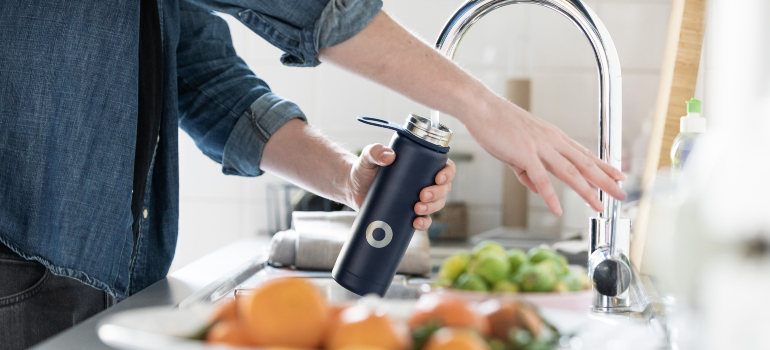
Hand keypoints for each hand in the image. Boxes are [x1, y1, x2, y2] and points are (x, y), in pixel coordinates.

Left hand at [345, 143, 455, 230]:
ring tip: (417, 209)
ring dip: (432, 208)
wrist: (353, 188)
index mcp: (422, 165)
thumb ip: (375, 152)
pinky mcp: (409, 213)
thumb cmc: (364, 168)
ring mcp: (418, 199)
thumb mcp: (368, 157)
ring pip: (437, 205)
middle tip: (422, 195)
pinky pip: (424, 220)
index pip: (445, 167)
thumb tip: (389, 156)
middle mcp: (424, 181)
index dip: (448, 173)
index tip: (438, 178)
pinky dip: (424, 223)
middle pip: (444, 189)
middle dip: (438, 193)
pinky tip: (416, 223)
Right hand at [465, 97, 626, 214]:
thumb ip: (528, 171)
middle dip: (606, 181)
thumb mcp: (517, 150)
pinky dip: (550, 196)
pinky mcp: (525, 154)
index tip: (619, 175)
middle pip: (585, 164)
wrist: (482, 107)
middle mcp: (553, 141)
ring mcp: (540, 147)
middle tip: (622, 194)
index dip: (604, 166)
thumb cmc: (497, 125)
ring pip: (570, 172)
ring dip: (587, 191)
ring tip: (599, 206)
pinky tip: (557, 210)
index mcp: (553, 137)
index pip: (585, 154)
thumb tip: (537, 188)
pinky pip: (541, 179)